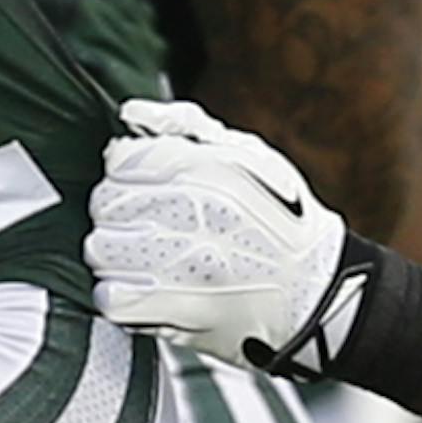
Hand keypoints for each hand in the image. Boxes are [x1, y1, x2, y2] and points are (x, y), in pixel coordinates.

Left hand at [87, 99, 361, 378]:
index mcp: (200, 169)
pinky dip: (119, 297)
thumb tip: (133, 112)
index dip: (127, 176)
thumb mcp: (249, 154)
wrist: (321, 294)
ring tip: (149, 261)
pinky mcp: (175, 310)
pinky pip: (111, 298)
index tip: (145, 190)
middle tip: (150, 228)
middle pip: (104, 204)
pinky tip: (143, 291)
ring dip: (117, 256)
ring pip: (100, 250)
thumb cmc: (284, 222)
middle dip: (119, 214)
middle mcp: (185, 211)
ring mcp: (177, 262)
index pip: (119, 161)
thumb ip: (184, 126)